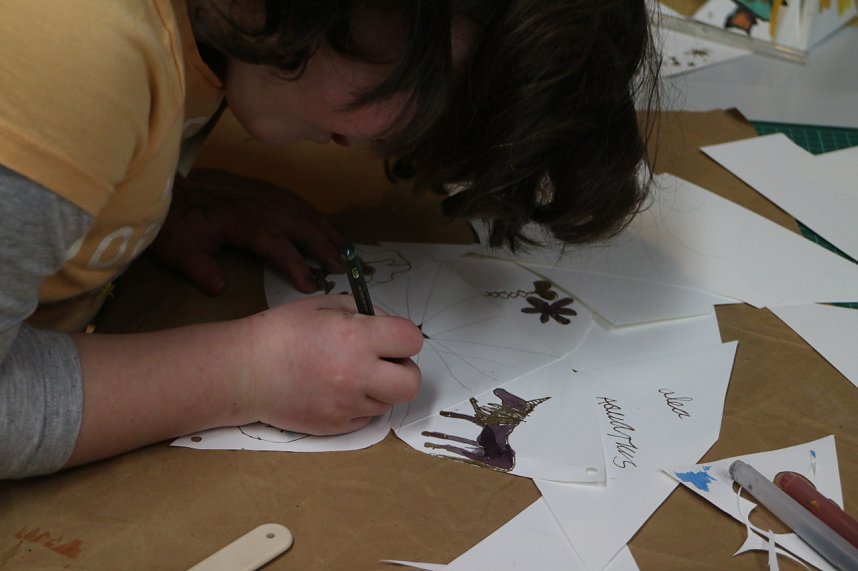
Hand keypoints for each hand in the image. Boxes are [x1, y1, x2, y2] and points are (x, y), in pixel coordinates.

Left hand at [150, 174, 346, 294]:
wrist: (169, 196)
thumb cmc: (176, 225)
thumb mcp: (179, 251)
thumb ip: (201, 270)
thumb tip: (219, 289)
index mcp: (241, 220)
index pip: (276, 243)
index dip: (295, 263)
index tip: (311, 285)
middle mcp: (259, 207)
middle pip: (300, 225)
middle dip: (325, 247)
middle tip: (345, 269)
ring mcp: (264, 199)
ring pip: (304, 214)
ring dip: (327, 232)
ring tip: (348, 251)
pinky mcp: (264, 198)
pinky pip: (298, 207)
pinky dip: (317, 219)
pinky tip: (327, 231)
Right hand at [238, 295, 423, 434]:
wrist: (243, 371)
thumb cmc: (281, 333)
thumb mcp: (325, 306)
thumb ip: (365, 313)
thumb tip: (390, 328)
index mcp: (356, 337)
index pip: (412, 340)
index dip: (404, 337)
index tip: (391, 337)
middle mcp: (356, 374)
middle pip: (411, 382)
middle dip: (403, 369)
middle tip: (382, 361)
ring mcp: (346, 405)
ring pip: (389, 401)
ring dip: (380, 387)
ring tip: (350, 374)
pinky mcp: (336, 427)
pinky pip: (367, 417)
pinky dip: (360, 404)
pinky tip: (336, 390)